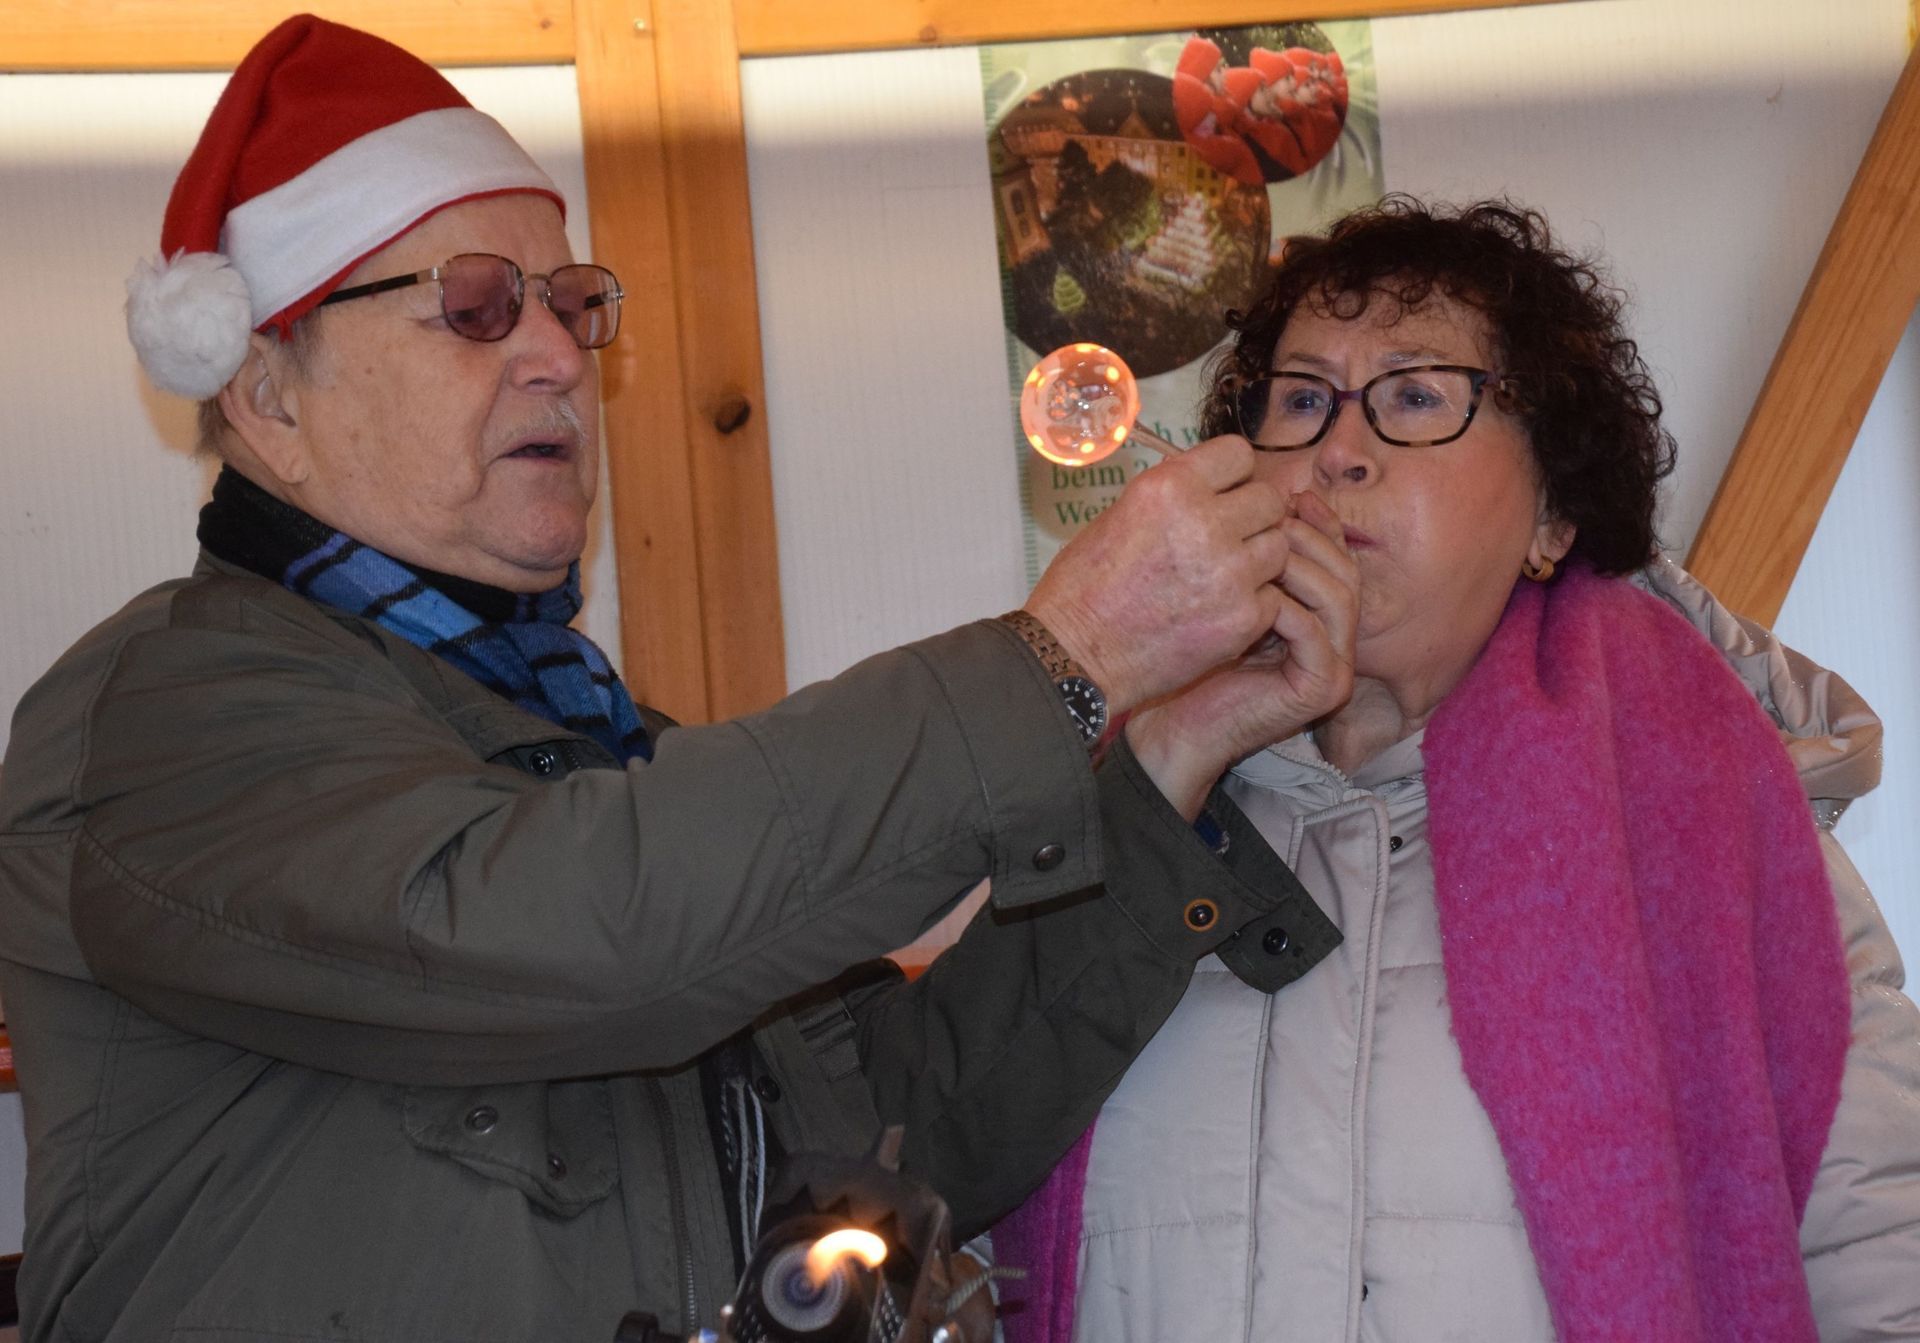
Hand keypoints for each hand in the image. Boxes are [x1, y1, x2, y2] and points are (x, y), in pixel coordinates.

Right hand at [1024, 435, 1293, 715]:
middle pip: (1269, 500)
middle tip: (1230, 538)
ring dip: (1258, 560)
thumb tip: (1215, 487)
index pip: (1238, 454)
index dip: (1232, 475)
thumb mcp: (1120, 515)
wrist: (1075, 656)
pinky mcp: (1242, 618)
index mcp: (1169, 489)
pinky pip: (1273, 596)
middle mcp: (1204, 524)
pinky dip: (1253, 605)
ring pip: (1279, 547)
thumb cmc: (1084, 587)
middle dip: (1253, 517)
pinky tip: (1220, 612)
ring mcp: (1229, 573)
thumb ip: (1174, 496)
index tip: (1224, 493)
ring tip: (1224, 577)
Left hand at [1125, 492, 1358, 817]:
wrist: (1173, 721)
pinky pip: (1315, 633)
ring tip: (1262, 545)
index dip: (1317, 523)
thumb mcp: (1223, 593)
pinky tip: (1253, 590)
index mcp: (1319, 617)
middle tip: (1274, 515)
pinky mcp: (1322, 688)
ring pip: (1338, 596)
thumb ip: (1248, 555)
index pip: (1335, 557)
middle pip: (1345, 571)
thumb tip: (1260, 494)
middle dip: (1309, 536)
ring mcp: (1335, 667)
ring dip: (1299, 564)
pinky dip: (1285, 605)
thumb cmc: (1188, 656)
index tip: (1290, 494)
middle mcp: (1337, 641)